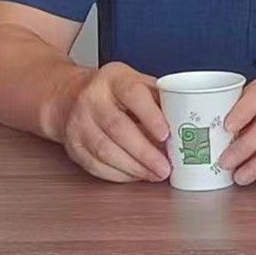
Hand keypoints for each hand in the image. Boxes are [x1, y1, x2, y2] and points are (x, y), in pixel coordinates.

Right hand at [58, 62, 170, 183]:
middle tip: (165, 167)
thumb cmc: (113, 91)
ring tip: (154, 174)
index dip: (150, 116)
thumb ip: (159, 99)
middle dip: (145, 153)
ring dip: (134, 168)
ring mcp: (79, 123)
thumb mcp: (136, 82)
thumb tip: (186, 124)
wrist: (69, 96)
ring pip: (105, 151)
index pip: (132, 95)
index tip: (166, 135)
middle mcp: (92, 99)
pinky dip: (119, 174)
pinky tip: (135, 175)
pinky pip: (96, 165)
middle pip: (118, 128)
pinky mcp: (73, 145)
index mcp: (114, 79)